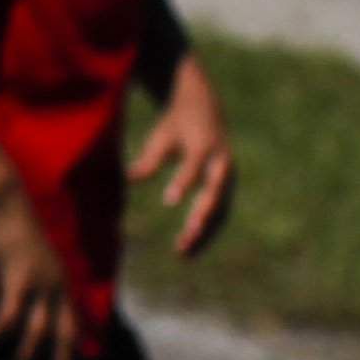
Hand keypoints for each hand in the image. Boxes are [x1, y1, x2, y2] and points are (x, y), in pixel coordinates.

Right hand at [0, 183, 86, 359]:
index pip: (72, 327)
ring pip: (35, 336)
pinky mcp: (18, 279)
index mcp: (60, 283)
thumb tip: (17, 300)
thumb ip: (26, 281)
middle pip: (64, 338)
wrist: (2, 198)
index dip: (70, 355)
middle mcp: (57, 286)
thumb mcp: (22, 259)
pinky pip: (7, 318)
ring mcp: (40, 283)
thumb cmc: (6, 226)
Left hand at [131, 54, 236, 256]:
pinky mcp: (229, 186)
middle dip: (202, 215)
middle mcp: (221, 162)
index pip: (194, 166)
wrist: (205, 108)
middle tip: (186, 236)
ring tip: (182, 251)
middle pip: (214, 192)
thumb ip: (150, 158)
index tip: (168, 201)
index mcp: (204, 145)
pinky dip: (207, 229)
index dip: (183, 183)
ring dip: (204, 230)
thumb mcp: (161, 135)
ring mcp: (229, 176)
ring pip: (220, 208)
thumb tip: (129, 178)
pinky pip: (221, 212)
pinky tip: (188, 247)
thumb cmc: (176, 124)